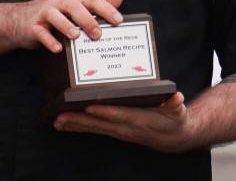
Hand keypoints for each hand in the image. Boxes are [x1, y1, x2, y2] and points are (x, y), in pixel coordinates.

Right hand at [12, 0, 124, 52]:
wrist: (19, 20)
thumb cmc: (53, 14)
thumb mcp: (76, 7)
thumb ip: (98, 4)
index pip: (92, 0)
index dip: (106, 8)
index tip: (118, 20)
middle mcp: (59, 3)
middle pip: (74, 6)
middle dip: (87, 19)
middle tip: (98, 34)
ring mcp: (45, 13)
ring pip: (55, 16)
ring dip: (66, 26)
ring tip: (76, 36)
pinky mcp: (33, 26)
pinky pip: (41, 32)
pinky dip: (49, 40)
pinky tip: (58, 48)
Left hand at [53, 92, 198, 152]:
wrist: (173, 138)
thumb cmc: (175, 120)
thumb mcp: (178, 112)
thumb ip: (175, 105)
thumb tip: (176, 97)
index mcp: (140, 120)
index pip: (119, 115)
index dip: (105, 113)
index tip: (90, 108)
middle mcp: (126, 128)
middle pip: (100, 124)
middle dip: (80, 120)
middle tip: (61, 116)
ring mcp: (119, 131)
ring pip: (94, 128)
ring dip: (75, 125)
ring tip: (57, 121)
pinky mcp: (115, 131)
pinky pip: (95, 130)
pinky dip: (79, 127)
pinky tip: (66, 124)